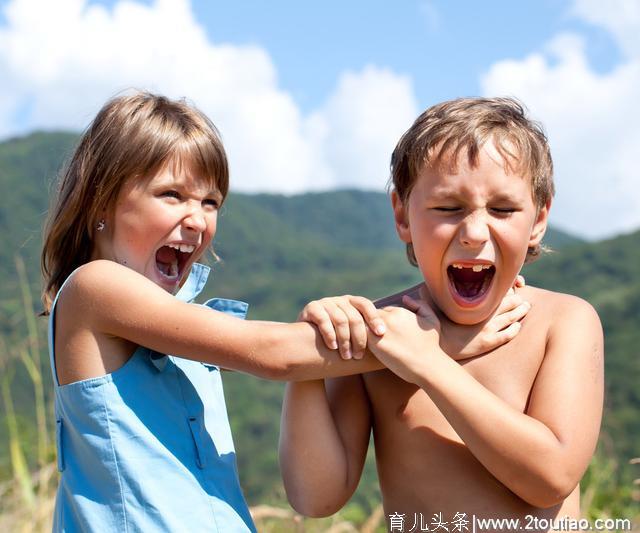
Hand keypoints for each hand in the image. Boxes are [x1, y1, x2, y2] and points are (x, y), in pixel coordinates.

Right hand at [298, 296, 385, 359]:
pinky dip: (330, 334)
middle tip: (359, 356)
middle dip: (359, 338)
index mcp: (352, 302)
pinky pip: (323, 320)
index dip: (374, 318)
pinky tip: (333, 347)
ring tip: (346, 356)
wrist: (307, 344)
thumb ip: (367, 331)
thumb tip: (395, 338)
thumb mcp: (353, 334)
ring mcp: (325, 303)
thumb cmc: (337, 342)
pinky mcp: (311, 308)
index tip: (381, 333)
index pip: (366, 305)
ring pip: (340, 320)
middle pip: (354, 317)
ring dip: (345, 340)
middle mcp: (339, 300)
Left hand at [366, 305, 439, 383]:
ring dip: (366, 332)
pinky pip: (362, 337)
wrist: (428, 366)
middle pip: (371, 316)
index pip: (383, 310)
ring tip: (367, 342)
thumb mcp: (431, 320)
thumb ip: (420, 305)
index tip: (385, 331)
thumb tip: (404, 298)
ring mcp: (379, 330)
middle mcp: (388, 318)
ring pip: (364, 325)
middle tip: (373, 335)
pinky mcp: (374, 344)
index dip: (383, 320)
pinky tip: (366, 349)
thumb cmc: (431, 345)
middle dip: (372, 324)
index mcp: (399, 311)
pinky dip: (362, 341)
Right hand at [405, 276, 529, 360]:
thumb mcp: (427, 310)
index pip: (496, 290)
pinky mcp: (489, 343)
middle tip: (522, 297)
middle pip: (510, 302)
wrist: (436, 351)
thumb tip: (405, 297)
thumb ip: (421, 301)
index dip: (506, 286)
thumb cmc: (432, 328)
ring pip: (513, 318)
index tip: (511, 285)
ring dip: (521, 311)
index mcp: (474, 304)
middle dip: (517, 299)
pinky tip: (518, 326)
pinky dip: (515, 329)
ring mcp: (489, 330)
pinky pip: (508, 335)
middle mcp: (484, 315)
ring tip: (526, 308)